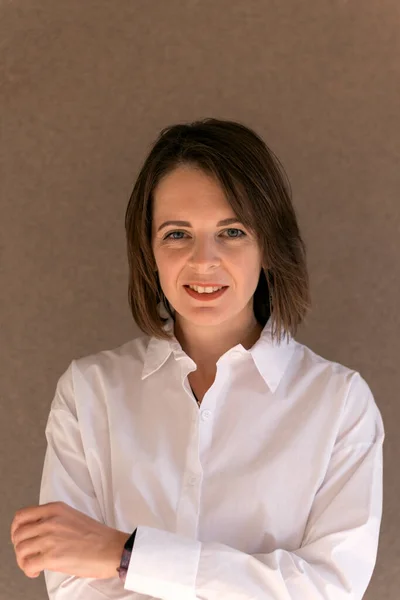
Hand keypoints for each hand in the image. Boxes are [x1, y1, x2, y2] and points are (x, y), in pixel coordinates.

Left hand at [11, 501, 129, 579]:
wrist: (111, 548)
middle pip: (18, 534)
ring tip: (33, 564)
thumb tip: (37, 532)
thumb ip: (53, 520)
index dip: (16, 529)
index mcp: (55, 509)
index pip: (22, 515)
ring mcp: (50, 538)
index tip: (20, 537)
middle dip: (19, 547)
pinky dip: (28, 570)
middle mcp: (50, 521)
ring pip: (20, 549)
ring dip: (23, 560)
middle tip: (27, 554)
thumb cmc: (97, 536)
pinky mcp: (52, 557)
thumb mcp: (72, 517)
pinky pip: (28, 564)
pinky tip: (37, 571)